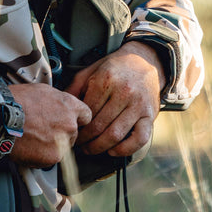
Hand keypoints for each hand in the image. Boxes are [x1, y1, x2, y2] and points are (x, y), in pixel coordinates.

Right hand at [8, 83, 91, 167]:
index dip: (76, 119)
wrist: (1, 118)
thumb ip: (56, 101)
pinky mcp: (53, 157)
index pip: (86, 115)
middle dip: (61, 134)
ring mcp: (62, 142)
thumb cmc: (16, 102)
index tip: (69, 121)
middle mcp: (70, 124)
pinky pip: (50, 159)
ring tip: (33, 139)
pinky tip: (29, 147)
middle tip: (43, 131)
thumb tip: (56, 106)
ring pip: (62, 148)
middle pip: (73, 133)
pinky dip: (41, 156)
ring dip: (52, 146)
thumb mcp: (41, 90)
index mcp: (69, 106)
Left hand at [65, 42, 164, 159]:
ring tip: (91, 149)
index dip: (77, 126)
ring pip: (115, 134)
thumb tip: (61, 108)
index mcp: (106, 81)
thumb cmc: (114, 68)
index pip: (87, 112)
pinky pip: (140, 138)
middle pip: (99, 126)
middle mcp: (124, 93)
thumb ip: (74, 89)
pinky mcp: (150, 115)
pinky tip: (113, 150)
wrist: (144, 61)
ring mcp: (138, 105)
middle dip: (85, 140)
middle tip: (79, 144)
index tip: (72, 132)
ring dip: (100, 147)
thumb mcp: (90, 71)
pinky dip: (125, 149)